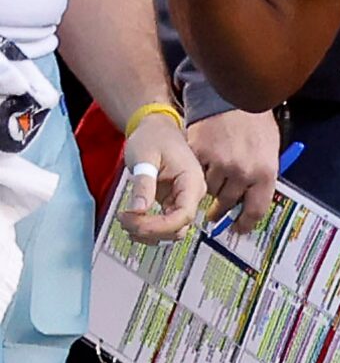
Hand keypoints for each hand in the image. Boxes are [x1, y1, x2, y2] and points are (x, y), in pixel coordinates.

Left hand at [115, 110, 201, 242]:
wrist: (156, 129)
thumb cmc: (153, 138)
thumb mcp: (145, 158)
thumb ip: (143, 185)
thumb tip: (138, 211)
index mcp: (192, 181)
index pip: (184, 215)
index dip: (159, 226)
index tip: (134, 223)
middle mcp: (193, 194)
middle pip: (178, 227)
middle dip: (150, 230)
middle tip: (124, 219)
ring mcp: (183, 200)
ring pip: (172, 231)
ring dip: (149, 233)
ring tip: (125, 220)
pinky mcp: (173, 203)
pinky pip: (165, 224)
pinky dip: (149, 229)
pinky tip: (132, 221)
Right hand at [187, 109, 281, 234]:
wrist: (235, 96)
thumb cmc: (256, 122)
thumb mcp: (270, 151)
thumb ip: (262, 176)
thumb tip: (252, 200)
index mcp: (265, 173)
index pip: (255, 210)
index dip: (245, 224)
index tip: (237, 229)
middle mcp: (242, 171)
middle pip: (227, 202)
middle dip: (221, 209)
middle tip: (215, 213)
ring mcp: (219, 162)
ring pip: (209, 190)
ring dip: (210, 189)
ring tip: (211, 183)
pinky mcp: (199, 153)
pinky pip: (195, 173)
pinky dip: (197, 173)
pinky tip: (201, 167)